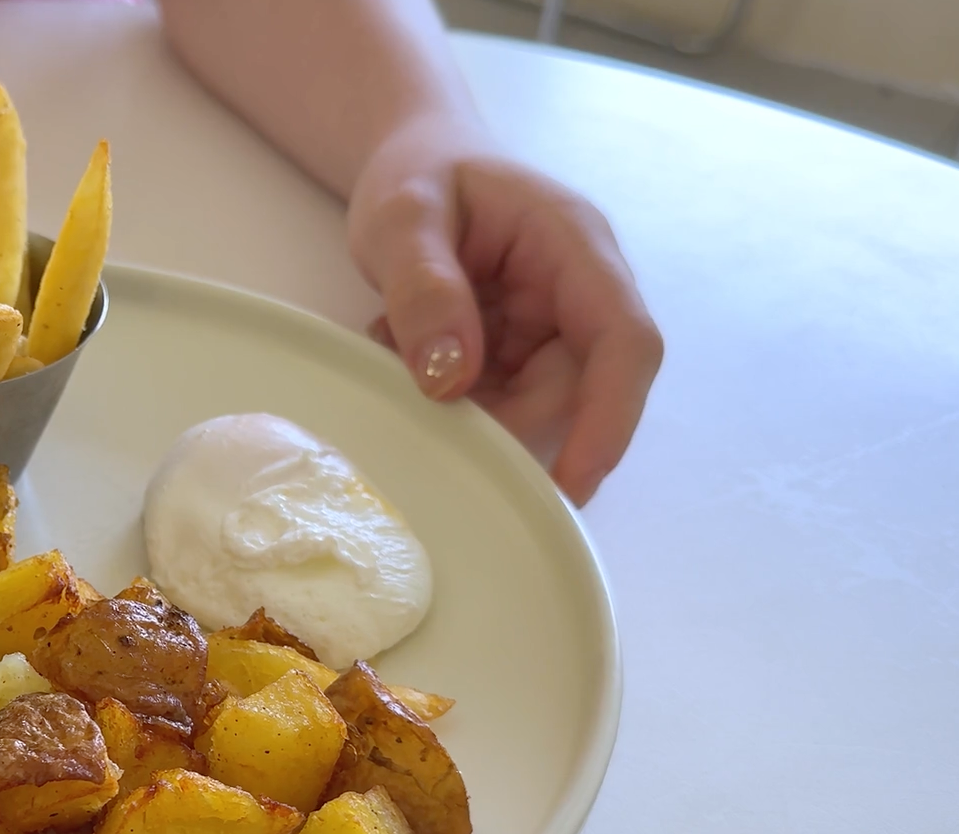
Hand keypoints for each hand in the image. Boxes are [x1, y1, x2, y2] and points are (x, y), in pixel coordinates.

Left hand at [346, 119, 662, 504]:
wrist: (413, 161)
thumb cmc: (418, 173)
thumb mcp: (404, 216)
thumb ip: (424, 286)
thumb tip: (450, 379)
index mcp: (576, 247)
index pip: (625, 342)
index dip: (610, 420)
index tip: (570, 485)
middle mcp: (579, 295)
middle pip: (571, 392)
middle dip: (500, 420)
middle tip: (415, 407)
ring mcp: (551, 329)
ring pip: (529, 407)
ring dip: (465, 408)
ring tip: (394, 351)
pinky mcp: (519, 353)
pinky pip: (496, 402)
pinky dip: (448, 398)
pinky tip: (400, 354)